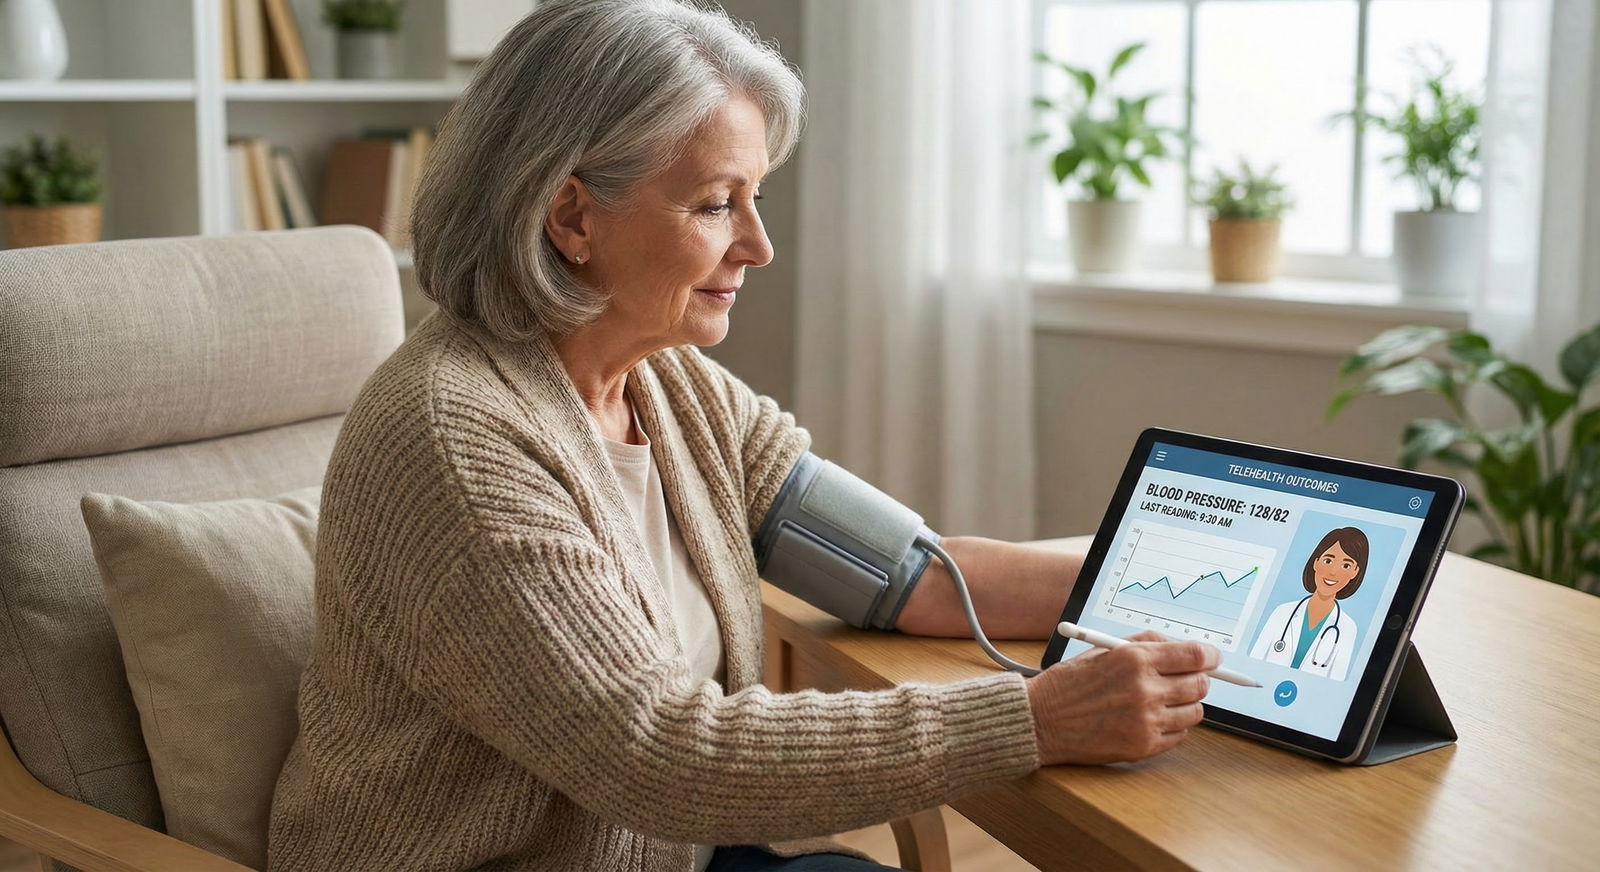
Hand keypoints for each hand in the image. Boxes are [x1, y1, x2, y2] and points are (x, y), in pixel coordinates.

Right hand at [1024, 631, 1218, 764]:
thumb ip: (1144, 644)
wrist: (1040, 720)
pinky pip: (1180, 735)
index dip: (1211, 657)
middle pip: (1200, 684)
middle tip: (1184, 679)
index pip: (1195, 655)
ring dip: (1185, 704)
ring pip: (1195, 712)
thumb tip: (1182, 647)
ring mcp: (1146, 721)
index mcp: (1134, 659)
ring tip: (1161, 701)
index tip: (1213, 659)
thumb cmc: (1069, 683)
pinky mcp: (1143, 746)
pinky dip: (1173, 726)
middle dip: (1197, 680)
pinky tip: (1151, 719)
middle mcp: (1144, 689)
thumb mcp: (1103, 649)